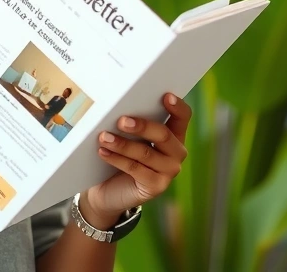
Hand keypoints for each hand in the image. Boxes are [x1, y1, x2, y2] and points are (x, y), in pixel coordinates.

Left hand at [82, 93, 190, 226]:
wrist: (109, 190)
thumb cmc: (120, 156)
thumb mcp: (129, 138)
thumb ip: (132, 125)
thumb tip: (119, 108)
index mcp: (173, 136)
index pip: (183, 117)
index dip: (177, 107)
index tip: (166, 96)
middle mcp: (176, 153)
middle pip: (163, 135)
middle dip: (142, 126)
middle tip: (121, 120)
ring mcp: (169, 171)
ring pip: (145, 153)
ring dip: (122, 144)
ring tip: (103, 137)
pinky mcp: (156, 186)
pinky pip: (135, 169)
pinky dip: (117, 159)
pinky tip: (103, 152)